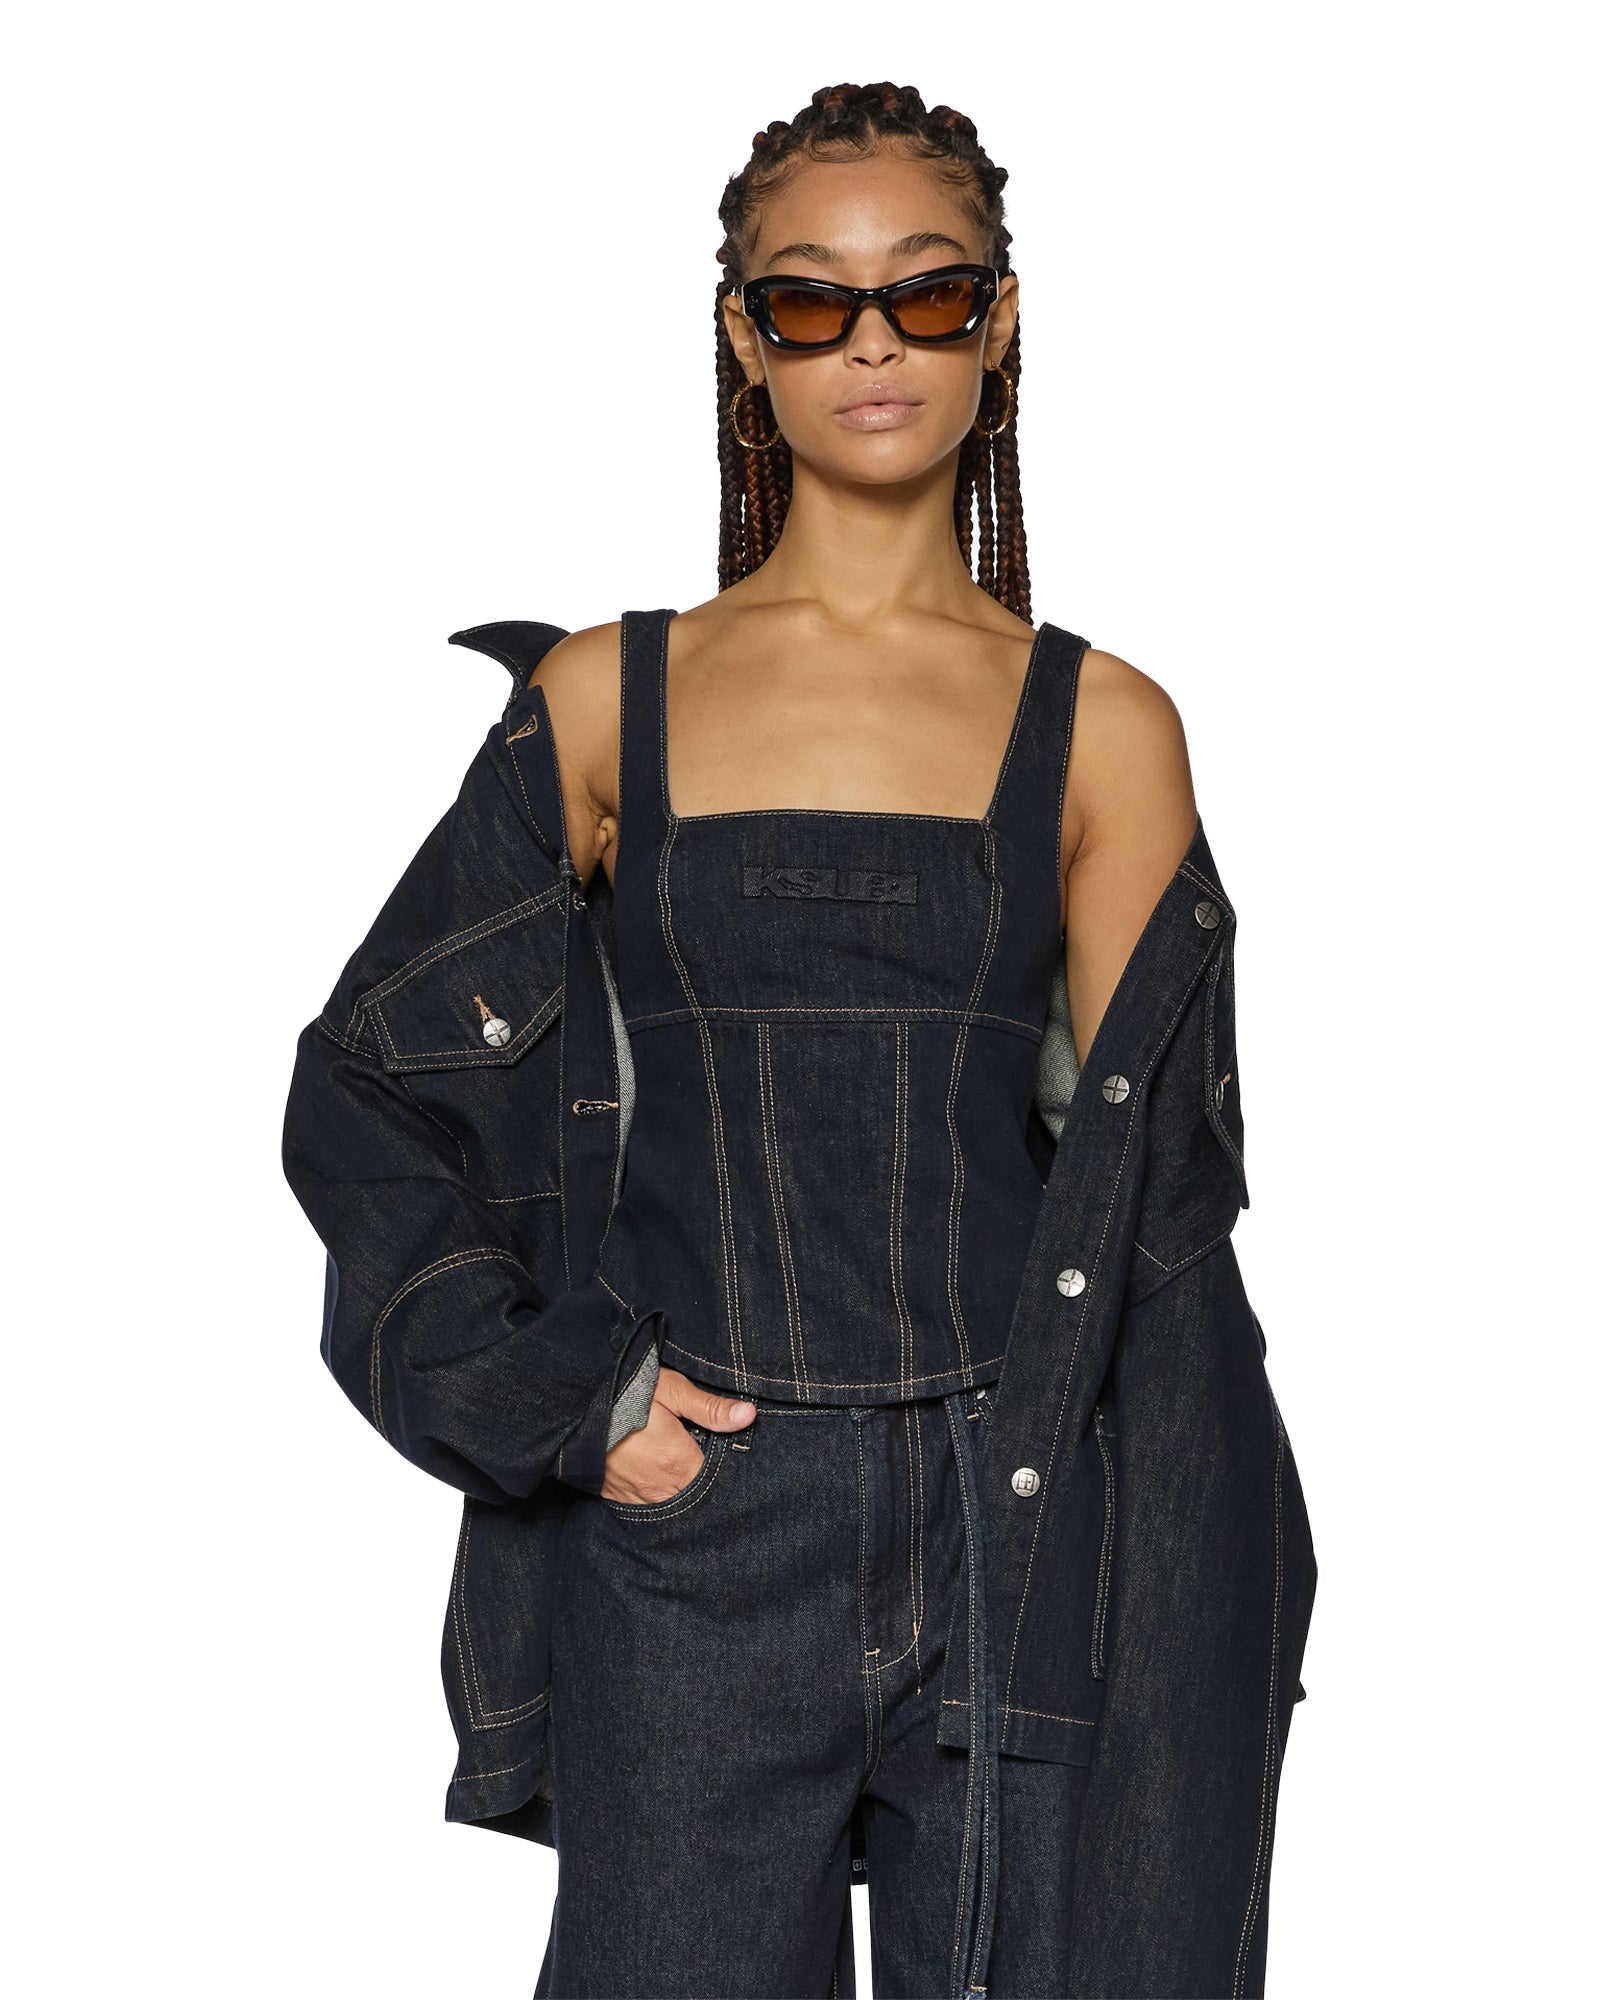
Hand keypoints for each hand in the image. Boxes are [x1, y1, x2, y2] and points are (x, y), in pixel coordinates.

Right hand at [601, 1365, 757, 1504]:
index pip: (718, 1480)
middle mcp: (660, 1490)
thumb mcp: (669, 1390)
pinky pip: (646, 1505)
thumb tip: (749, 1415)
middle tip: (707, 1460)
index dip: (728, 1469)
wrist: (570, 1409)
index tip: (730, 1455)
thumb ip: (709, 1407)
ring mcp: (636, 1498)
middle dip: (705, 1482)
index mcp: (679, 1464)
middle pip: (697, 1496)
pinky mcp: (616, 1498)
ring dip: (681, 1491)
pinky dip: (657, 1494)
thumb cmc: (623, 1394)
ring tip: (682, 1468)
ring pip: (672, 1505)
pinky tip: (659, 1477)